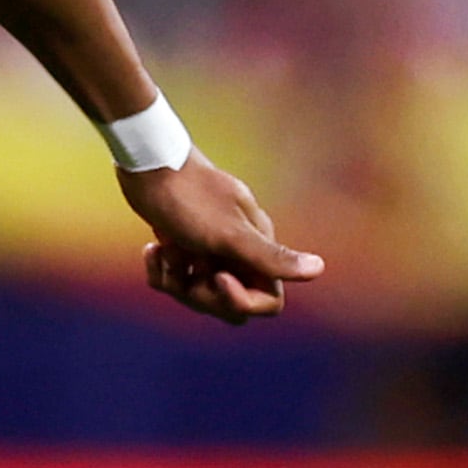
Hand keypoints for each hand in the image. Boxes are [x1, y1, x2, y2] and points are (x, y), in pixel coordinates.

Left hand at [125, 155, 321, 322]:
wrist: (148, 163)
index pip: (269, 300)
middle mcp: (238, 252)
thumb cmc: (190, 198)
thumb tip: (318, 269)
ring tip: (163, 252)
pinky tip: (153, 249)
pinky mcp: (182, 246)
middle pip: (230, 304)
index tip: (217, 278)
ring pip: (200, 295)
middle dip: (202, 295)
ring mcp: (209, 251)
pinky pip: (176, 280)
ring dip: (177, 282)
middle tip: (183, 267)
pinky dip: (161, 270)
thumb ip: (271, 257)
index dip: (242, 301)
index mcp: (257, 248)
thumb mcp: (230, 234)